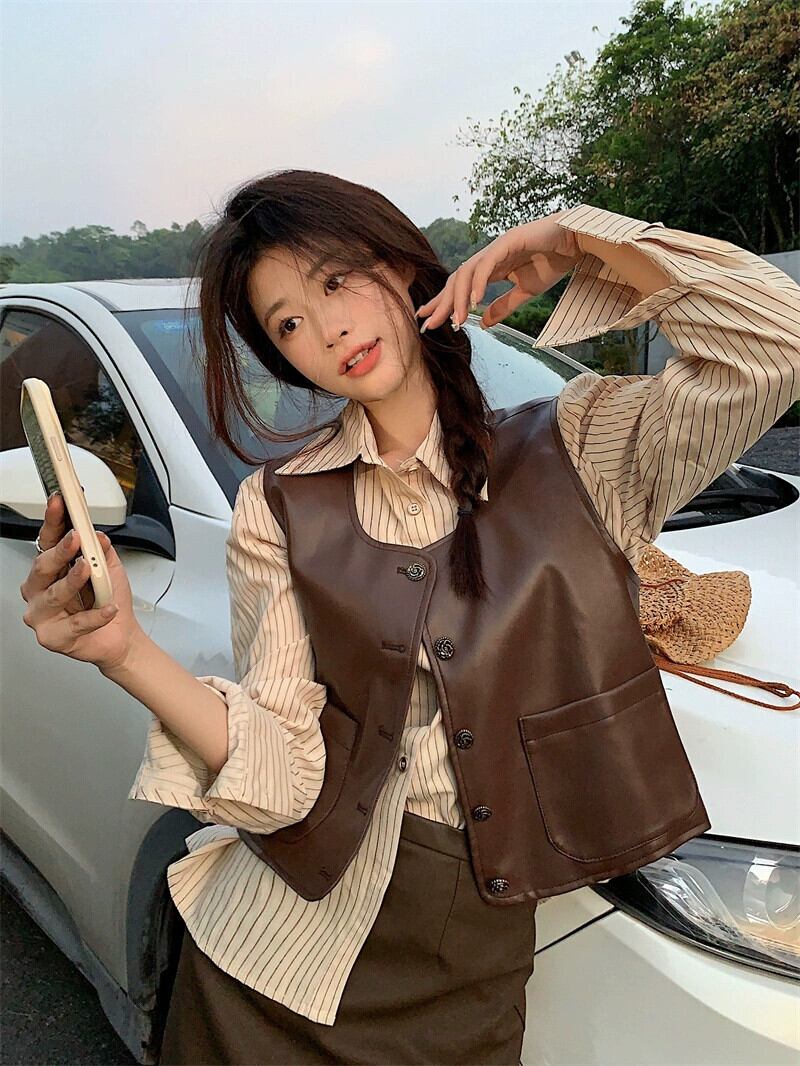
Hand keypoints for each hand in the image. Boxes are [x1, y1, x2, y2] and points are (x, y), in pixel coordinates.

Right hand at [20, 491, 141, 672]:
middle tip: (76, 538)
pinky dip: (95, 616)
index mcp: (51, 568)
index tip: (60, 503)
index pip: (48, 540)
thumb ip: (103, 551)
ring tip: (87, 570)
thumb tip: (98, 535)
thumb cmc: (109, 601)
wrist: (120, 636)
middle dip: (60, 550)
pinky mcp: (52, 636)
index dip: (53, 520)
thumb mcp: (111, 569)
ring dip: (73, 580)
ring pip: (54, 594)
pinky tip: (109, 609)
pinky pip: (75, 624)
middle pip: (43, 566)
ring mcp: (42, 613)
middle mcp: (40, 589)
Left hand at [415, 212, 580, 330]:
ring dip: (459, 298)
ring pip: (467, 272)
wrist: (577, 242)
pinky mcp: (509, 240)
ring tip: (456, 321)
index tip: (428, 320)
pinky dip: (479, 283)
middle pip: (457, 280)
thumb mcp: (525, 292)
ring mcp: (497, 247)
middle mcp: (489, 256)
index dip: (444, 303)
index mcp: (491, 268)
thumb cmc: (553, 261)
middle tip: (429, 324)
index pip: (460, 287)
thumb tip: (484, 324)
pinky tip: (475, 301)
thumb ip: (503, 306)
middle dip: (442, 303)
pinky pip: (487, 264)